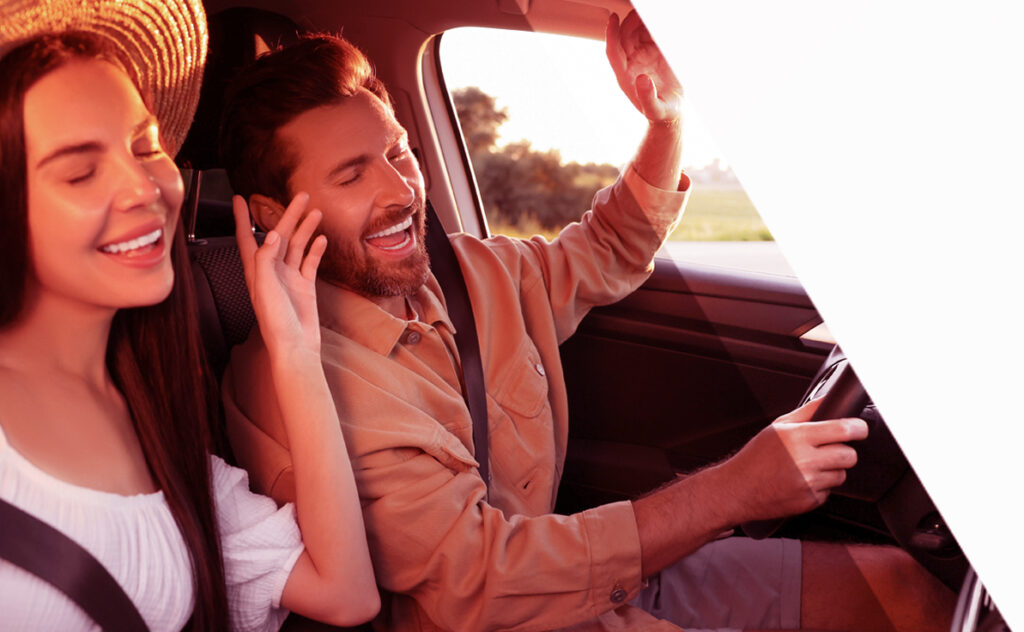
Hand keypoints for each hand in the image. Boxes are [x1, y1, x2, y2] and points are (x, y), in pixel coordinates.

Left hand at [233, 193, 326, 356]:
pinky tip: (322, 238)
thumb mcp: (265, 288)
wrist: (296, 347)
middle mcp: (271, 271)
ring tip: (316, 211)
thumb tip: (273, 234)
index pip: (246, 238)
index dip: (242, 218)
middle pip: (280, 235)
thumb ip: (266, 259)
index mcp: (256, 271)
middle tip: (300, 195)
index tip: (238, 198)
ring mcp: (289, 278)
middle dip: (289, 214)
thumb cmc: (276, 323)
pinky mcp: (305, 286)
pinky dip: (316, 249)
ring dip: (306, 228)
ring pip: (297, 245)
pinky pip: (310, 262)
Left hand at [606, 11, 681, 123]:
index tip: (612, 18)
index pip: (613, 51)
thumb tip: (642, 80)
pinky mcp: (654, 54)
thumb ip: (648, 97)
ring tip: (652, 13)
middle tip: (642, 10)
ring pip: (636, 33)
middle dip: (631, 21)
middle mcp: (630, 64)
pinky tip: (660, 23)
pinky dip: (654, 27)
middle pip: (624, 37)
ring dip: (642, 22)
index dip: (611, 34)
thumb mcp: (656, 110)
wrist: (670, 113)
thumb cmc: (661, 113)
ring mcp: (642, 57)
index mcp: (625, 76)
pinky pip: (650, 35)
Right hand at [722, 399, 868, 521]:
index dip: (858, 428)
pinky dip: (820, 486)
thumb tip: (828, 400)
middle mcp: (805, 460)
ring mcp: (808, 483)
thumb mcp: (777, 428)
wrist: (738, 489)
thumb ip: (806, 412)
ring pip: (842, 474)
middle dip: (844, 451)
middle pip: (850, 455)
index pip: (844, 430)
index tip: (859, 428)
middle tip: (828, 449)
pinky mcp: (810, 501)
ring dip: (831, 470)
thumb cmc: (755, 457)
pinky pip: (829, 491)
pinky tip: (801, 481)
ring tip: (809, 467)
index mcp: (797, 437)